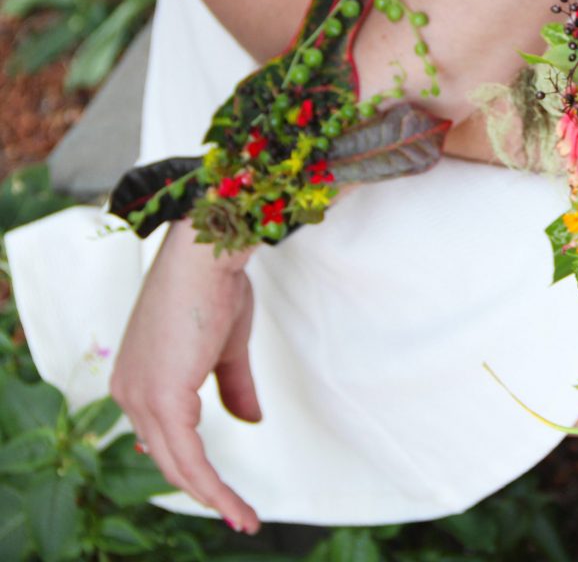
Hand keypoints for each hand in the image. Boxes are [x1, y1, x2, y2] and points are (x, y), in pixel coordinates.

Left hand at [110, 221, 262, 533]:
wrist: (205, 255)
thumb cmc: (213, 287)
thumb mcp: (226, 348)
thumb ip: (232, 387)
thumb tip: (250, 420)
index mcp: (139, 377)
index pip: (162, 436)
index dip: (191, 466)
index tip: (217, 490)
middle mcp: (130, 391)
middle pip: (168, 458)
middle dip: (206, 490)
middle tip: (240, 514)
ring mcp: (142, 396)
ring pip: (178, 465)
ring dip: (214, 496)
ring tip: (246, 518)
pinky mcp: (163, 398)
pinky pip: (190, 457)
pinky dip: (213, 485)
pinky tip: (234, 503)